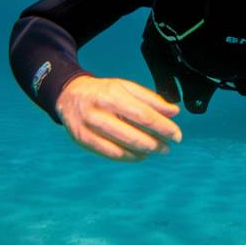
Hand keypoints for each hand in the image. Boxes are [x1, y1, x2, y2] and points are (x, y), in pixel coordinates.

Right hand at [56, 75, 181, 161]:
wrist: (69, 95)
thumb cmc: (103, 91)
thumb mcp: (127, 87)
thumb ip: (151, 99)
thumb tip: (174, 111)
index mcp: (113, 94)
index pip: (144, 115)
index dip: (163, 127)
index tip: (176, 135)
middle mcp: (99, 112)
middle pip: (134, 135)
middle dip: (156, 144)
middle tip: (168, 147)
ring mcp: (89, 128)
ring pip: (123, 148)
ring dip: (144, 152)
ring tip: (157, 150)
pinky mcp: (82, 140)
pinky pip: (111, 154)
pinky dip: (129, 157)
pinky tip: (140, 155)